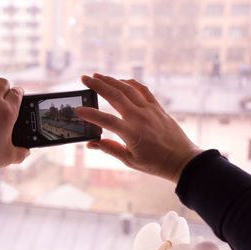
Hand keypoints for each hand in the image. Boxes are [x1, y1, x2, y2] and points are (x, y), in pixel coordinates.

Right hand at [75, 73, 201, 183]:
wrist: (182, 160)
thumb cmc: (156, 163)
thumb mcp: (130, 160)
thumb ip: (109, 149)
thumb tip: (91, 143)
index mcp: (131, 133)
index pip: (105, 120)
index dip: (90, 114)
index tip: (77, 109)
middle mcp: (140, 118)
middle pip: (114, 96)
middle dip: (97, 85)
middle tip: (84, 78)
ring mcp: (150, 110)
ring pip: (127, 89)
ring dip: (111, 80)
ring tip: (98, 76)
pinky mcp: (158, 107)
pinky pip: (143, 90)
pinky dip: (131, 83)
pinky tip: (122, 80)